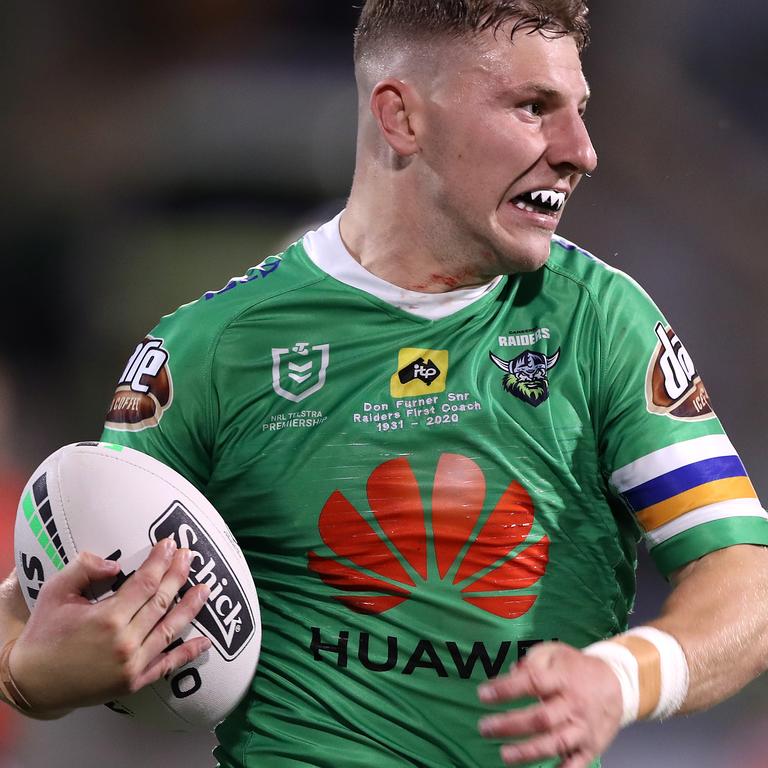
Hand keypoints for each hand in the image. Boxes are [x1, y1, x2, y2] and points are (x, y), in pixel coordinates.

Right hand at [9, 539, 210, 715]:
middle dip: (179, 575)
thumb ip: (84, 568)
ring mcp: (132, 666)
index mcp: (107, 618)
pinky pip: (167, 665)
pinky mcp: (134, 683)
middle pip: (162, 601)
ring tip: (205, 588)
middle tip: (190, 556)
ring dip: (191, 607)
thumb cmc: (43, 634)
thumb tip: (116, 564)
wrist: (31, 684)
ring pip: (171, 629)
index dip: (161, 561)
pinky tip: (205, 640)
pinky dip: (188, 653)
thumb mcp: (56, 592)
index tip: (171, 544)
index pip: (146, 582)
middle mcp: (125, 642)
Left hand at [478, 642, 622, 766]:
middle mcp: (573, 704)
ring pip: (555, 743)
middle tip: (484, 728)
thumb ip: (532, 661)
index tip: (483, 694)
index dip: (506, 689)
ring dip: (528, 752)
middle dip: (510, 725)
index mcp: (562, 678)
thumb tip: (510, 673)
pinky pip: (576, 765)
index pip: (532, 683)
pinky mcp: (590, 747)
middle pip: (541, 718)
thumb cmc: (576, 668)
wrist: (616, 683)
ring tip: (504, 755)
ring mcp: (582, 728)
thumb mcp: (555, 653)